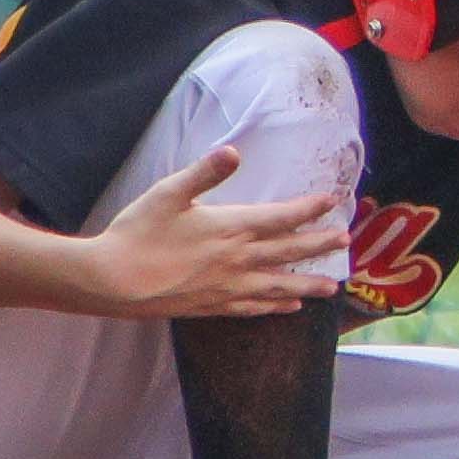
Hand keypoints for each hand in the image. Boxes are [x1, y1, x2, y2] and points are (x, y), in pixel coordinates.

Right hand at [88, 141, 349, 323]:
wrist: (112, 280)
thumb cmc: (138, 232)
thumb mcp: (169, 192)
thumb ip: (205, 172)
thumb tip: (234, 151)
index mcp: (230, 227)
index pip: (280, 217)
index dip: (308, 208)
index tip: (331, 201)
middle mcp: (236, 260)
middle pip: (288, 251)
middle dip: (318, 245)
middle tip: (345, 241)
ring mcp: (226, 287)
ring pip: (278, 285)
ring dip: (308, 284)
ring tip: (332, 287)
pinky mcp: (212, 306)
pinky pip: (254, 308)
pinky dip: (275, 306)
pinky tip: (289, 307)